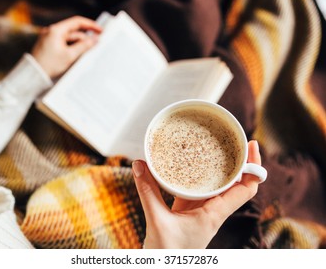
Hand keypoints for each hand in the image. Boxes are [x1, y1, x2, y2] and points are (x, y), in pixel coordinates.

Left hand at [32, 16, 101, 78]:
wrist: (33, 75)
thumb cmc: (50, 65)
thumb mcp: (70, 56)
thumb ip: (84, 46)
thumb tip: (95, 39)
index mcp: (56, 30)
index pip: (77, 22)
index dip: (90, 25)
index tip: (100, 30)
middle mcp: (52, 31)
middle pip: (74, 32)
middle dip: (85, 39)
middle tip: (96, 45)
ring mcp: (50, 38)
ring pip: (69, 39)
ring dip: (79, 45)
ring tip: (87, 53)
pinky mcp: (49, 45)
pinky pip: (64, 44)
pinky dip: (72, 48)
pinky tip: (77, 55)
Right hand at [132, 140, 262, 248]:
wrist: (165, 267)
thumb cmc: (168, 253)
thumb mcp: (157, 220)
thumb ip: (148, 191)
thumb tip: (139, 164)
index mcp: (215, 214)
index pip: (245, 189)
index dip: (254, 168)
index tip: (251, 145)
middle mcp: (212, 210)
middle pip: (235, 182)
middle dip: (236, 160)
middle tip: (231, 138)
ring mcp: (201, 209)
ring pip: (216, 184)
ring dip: (217, 166)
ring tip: (211, 145)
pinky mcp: (188, 210)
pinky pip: (196, 188)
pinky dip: (195, 174)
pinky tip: (188, 163)